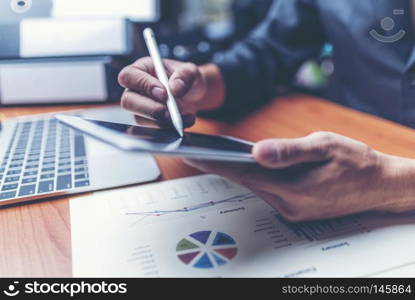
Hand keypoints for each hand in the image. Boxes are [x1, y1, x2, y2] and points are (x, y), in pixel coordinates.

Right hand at [118, 57, 209, 127]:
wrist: (194, 95)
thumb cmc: (187, 78)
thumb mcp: (191, 70)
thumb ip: (185, 74)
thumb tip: (174, 88)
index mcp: (141, 69)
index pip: (128, 76)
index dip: (144, 85)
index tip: (164, 93)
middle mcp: (134, 89)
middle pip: (128, 101)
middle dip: (150, 109)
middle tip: (170, 112)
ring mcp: (139, 108)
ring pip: (139, 119)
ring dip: (163, 121)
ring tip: (184, 117)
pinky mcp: (147, 122)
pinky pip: (151, 129)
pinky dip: (169, 128)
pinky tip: (184, 122)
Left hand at [184, 132, 414, 220]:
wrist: (380, 185)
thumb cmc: (356, 162)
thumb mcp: (325, 146)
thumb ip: (290, 150)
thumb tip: (257, 151)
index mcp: (293, 188)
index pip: (244, 173)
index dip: (215, 163)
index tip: (192, 154)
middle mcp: (288, 204)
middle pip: (247, 181)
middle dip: (223, 165)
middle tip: (198, 150)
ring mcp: (292, 210)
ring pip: (257, 186)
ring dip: (240, 171)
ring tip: (218, 154)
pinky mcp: (296, 209)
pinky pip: (269, 190)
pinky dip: (258, 178)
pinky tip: (251, 165)